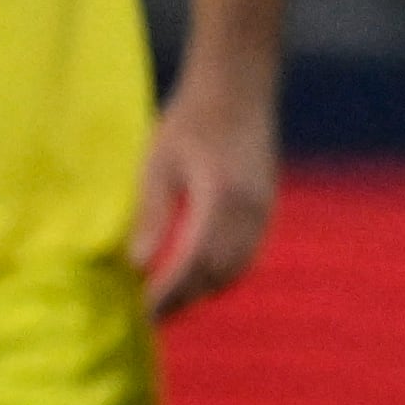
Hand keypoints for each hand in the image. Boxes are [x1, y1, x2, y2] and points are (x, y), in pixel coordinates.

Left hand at [130, 72, 279, 319]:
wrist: (239, 86)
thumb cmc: (191, 118)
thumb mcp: (158, 162)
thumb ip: (151, 214)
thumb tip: (137, 265)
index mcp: (220, 198)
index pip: (193, 263)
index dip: (168, 293)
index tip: (140, 313)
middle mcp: (249, 210)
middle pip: (218, 273)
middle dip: (184, 299)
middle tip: (149, 318)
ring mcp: (264, 209)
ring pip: (237, 268)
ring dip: (205, 290)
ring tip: (171, 302)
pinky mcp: (267, 205)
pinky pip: (249, 253)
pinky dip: (224, 273)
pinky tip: (200, 276)